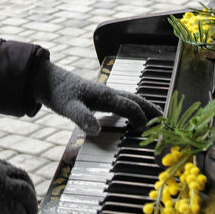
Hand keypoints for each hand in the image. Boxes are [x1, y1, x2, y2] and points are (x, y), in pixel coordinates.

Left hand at [32, 59, 160, 134]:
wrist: (47, 80)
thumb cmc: (59, 94)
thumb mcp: (68, 108)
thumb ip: (83, 118)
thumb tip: (98, 130)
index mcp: (106, 96)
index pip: (130, 107)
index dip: (141, 119)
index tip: (150, 133)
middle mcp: (109, 93)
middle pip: (136, 100)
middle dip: (152, 110)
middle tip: (167, 122)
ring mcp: (105, 93)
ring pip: (131, 99)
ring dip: (145, 107)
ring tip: (157, 117)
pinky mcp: (100, 96)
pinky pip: (123, 101)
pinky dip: (133, 107)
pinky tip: (132, 115)